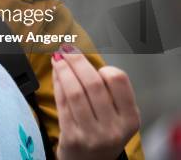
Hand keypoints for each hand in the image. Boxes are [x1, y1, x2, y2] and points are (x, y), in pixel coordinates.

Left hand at [51, 44, 140, 159]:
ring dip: (64, 70)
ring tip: (57, 58)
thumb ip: (108, 92)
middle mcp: (113, 128)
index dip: (103, 68)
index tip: (93, 64)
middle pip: (93, 83)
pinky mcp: (72, 137)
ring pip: (75, 92)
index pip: (118, 80)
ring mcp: (92, 134)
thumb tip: (82, 57)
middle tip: (66, 49)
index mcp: (130, 118)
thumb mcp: (118, 117)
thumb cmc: (103, 134)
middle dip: (77, 62)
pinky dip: (57, 84)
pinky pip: (62, 104)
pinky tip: (56, 74)